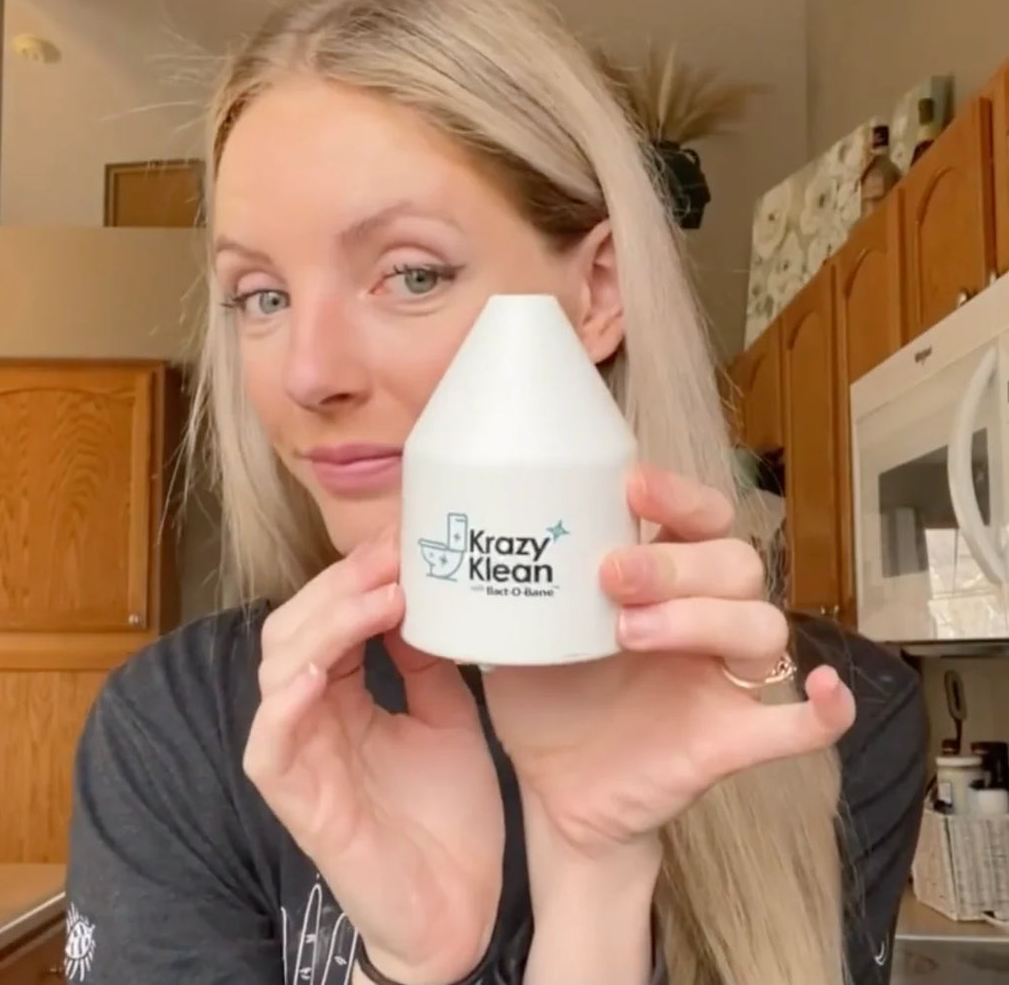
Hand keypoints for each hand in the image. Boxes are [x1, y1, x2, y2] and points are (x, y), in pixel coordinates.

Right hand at [243, 529, 503, 984]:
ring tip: (379, 594)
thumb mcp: (448, 715)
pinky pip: (269, 745)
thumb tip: (423, 594)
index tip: (404, 536)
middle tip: (392, 552)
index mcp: (343, 695)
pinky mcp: (300, 804)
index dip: (358, 573)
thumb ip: (426, 661)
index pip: (329, 616)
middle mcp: (313, 718)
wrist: (459, 909)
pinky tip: (319, 669)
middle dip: (341, 583)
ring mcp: (301, 759)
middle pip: (295, 627)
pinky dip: (286, 701)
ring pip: (278, 670)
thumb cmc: (447, 815)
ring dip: (326, 624)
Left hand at [483, 464, 855, 861]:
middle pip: (734, 562)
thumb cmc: (542, 692)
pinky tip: (824, 692)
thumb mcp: (520, 624)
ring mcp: (721, 679)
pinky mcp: (730, 740)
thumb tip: (451, 526)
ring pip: (763, 625)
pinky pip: (798, 725)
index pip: (699, 515)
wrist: (551, 787)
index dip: (679, 494)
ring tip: (630, 632)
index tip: (630, 487)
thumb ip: (510, 576)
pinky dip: (822, 709)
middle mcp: (701, 618)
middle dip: (675, 562)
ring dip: (706, 618)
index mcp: (659, 579)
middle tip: (610, 576)